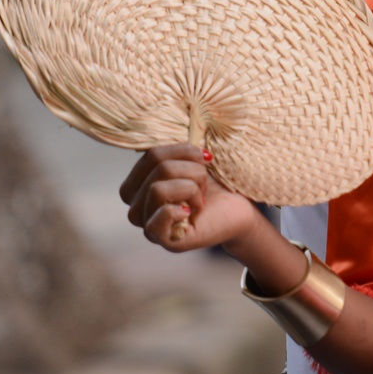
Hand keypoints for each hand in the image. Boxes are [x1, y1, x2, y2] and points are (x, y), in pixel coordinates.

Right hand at [120, 144, 267, 252]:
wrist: (237, 212)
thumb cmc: (214, 187)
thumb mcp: (192, 163)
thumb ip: (174, 152)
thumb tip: (169, 134)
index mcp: (138, 183)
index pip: (150, 155)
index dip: (182, 151)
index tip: (206, 157)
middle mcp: (135, 205)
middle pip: (158, 168)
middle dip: (193, 170)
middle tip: (205, 183)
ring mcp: (146, 224)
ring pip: (158, 189)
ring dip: (192, 188)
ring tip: (201, 198)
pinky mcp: (161, 239)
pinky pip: (160, 217)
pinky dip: (181, 209)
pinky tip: (193, 211)